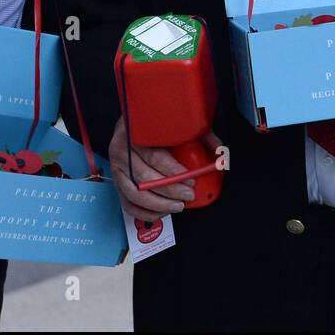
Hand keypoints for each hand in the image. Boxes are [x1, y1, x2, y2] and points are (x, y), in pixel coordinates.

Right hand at [108, 116, 223, 221]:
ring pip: (136, 194)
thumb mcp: (175, 121)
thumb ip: (198, 133)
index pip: (154, 157)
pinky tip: (163, 212)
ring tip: (178, 205)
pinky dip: (146, 213)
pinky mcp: (117, 182)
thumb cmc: (154, 123)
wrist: (131, 122)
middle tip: (188, 194)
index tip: (190, 178)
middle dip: (170, 191)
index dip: (174, 172)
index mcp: (134, 132)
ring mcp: (116, 168)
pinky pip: (128, 204)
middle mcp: (121, 150)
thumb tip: (217, 148)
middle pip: (145, 178)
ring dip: (159, 204)